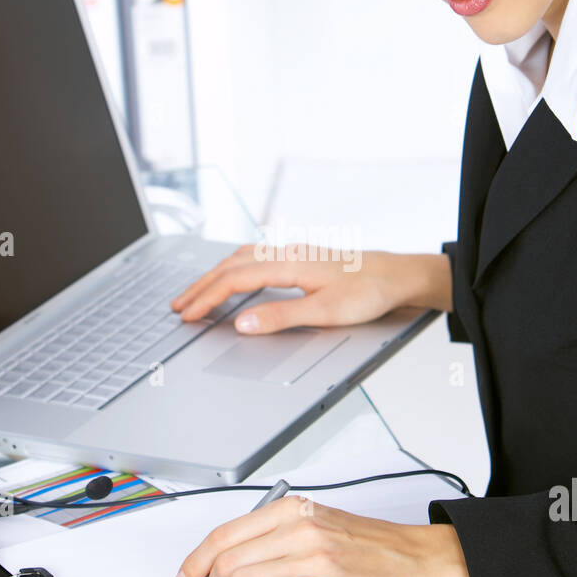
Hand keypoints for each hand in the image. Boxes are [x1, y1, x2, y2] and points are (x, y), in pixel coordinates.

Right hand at [172, 244, 450, 333]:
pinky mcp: (301, 257)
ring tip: (197, 292)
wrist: (399, 276)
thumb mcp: (326, 312)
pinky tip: (234, 275)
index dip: (207, 298)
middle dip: (201, 286)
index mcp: (289, 264)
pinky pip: (255, 258)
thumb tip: (242, 323)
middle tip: (178, 305)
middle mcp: (287, 253)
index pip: (234, 280)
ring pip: (241, 259)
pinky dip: (234, 268)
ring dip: (215, 275)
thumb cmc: (370, 291)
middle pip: (231, 265)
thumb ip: (282, 317)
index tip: (187, 314)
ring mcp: (294, 253)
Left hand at [172, 494, 472, 576]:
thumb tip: (228, 557)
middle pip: (226, 560)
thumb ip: (274, 535)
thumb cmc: (367, 546)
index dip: (195, 560)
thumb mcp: (316, 524)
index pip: (223, 533)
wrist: (415, 560)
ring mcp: (313, 556)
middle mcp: (299, 528)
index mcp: (291, 510)